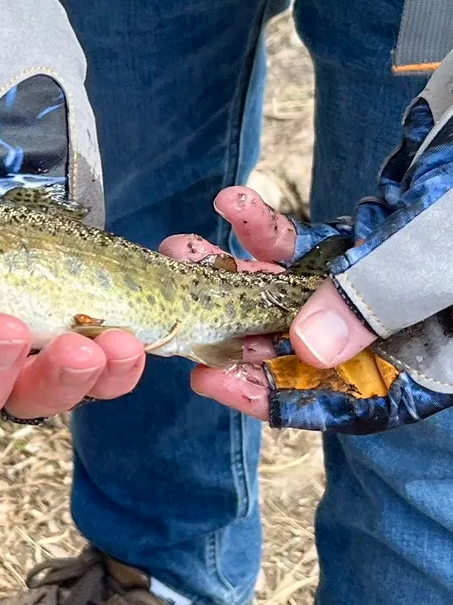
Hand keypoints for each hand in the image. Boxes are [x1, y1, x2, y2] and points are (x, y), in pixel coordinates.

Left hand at [165, 181, 452, 432]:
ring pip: (294, 295)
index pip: (349, 403)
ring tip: (186, 249)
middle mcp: (403, 333)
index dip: (278, 400)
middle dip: (236, 328)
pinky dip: (268, 228)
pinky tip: (231, 202)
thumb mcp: (436, 257)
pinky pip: (306, 247)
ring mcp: (383, 288)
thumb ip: (377, 299)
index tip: (213, 383)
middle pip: (307, 351)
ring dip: (237, 272)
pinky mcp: (369, 244)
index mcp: (432, 363)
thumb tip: (306, 347)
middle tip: (177, 309)